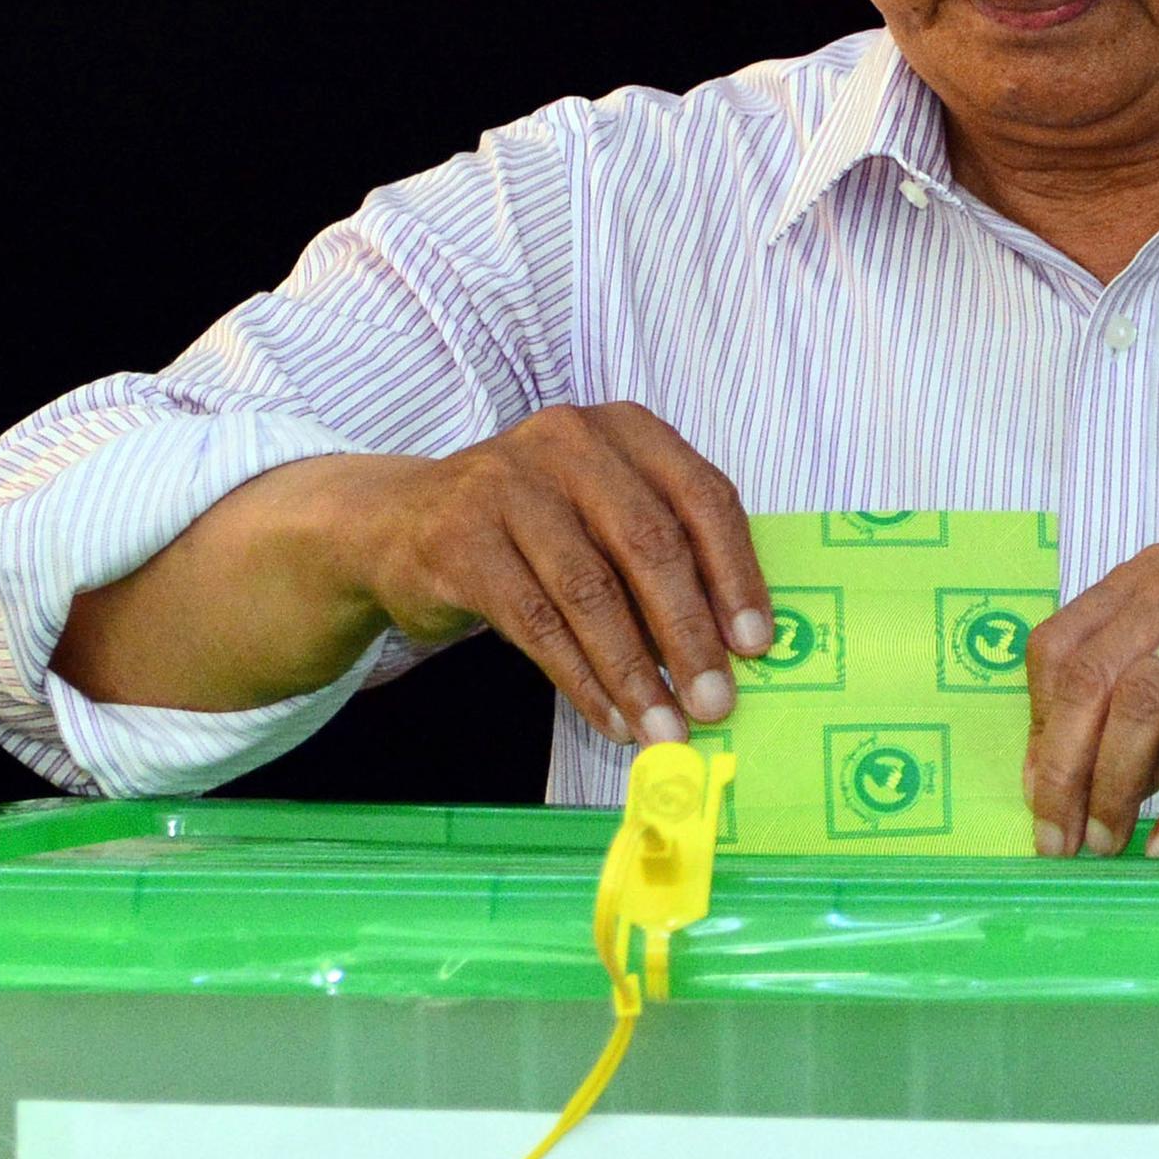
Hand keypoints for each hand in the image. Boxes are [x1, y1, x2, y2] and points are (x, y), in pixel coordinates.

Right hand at [350, 405, 773, 746]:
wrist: (402, 522)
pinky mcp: (460, 539)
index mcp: (626, 430)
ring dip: (636, 672)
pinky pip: (536, 623)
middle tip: (716, 702)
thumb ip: (664, 557)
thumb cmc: (534, 527)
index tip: (756, 645)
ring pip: (590, 591)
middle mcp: (569, 443)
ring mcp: (507, 485)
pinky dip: (581, 680)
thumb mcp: (603, 515)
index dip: (737, 574)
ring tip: (665, 728)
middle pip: (649, 544)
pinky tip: (611, 718)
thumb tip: (730, 651)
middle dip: (689, 633)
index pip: (702, 497)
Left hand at [1022, 548, 1158, 857]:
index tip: (1037, 790)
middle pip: (1089, 677)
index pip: (1061, 643)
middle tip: (1055, 837)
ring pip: (1143, 705)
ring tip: (1105, 843)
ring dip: (1111, 788)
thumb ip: (1152, 716)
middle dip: (1059, 768)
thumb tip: (1074, 787)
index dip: (1037, 724)